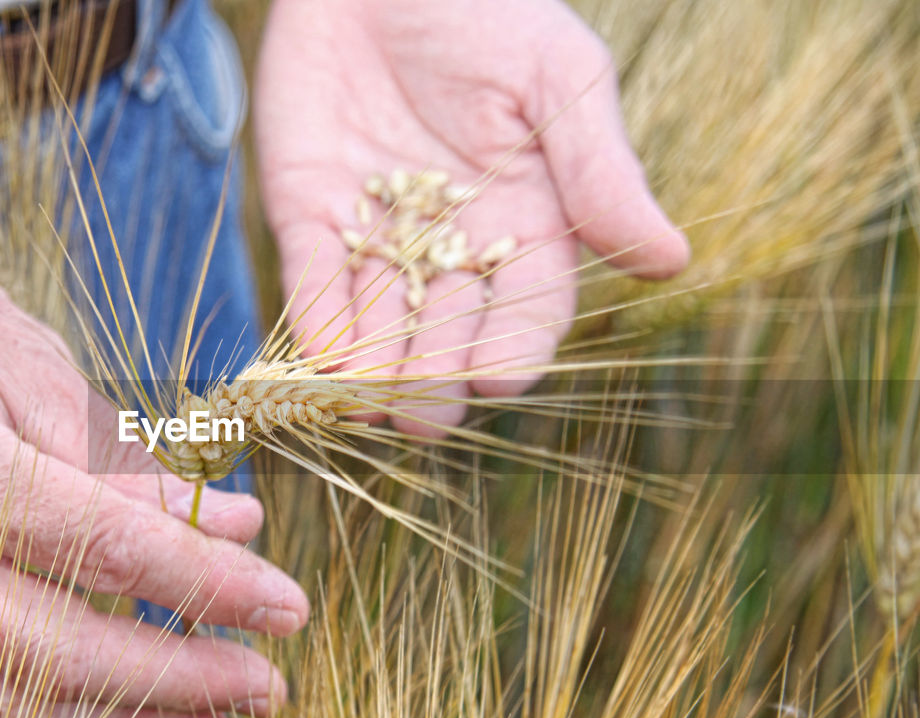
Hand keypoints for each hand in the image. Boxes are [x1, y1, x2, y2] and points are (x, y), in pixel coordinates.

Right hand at [0, 29, 307, 717]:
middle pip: (57, 652)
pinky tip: (114, 698)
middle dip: (175, 681)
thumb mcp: (24, 351)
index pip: (107, 552)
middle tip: (266, 689)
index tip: (286, 609)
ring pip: (3, 693)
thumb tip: (217, 522)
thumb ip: (118, 455)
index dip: (208, 588)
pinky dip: (47, 697)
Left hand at [255, 0, 689, 434]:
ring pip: (377, 323)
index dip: (514, 349)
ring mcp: (377, 236)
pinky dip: (313, 318)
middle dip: (436, 379)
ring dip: (370, 369)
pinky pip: (312, 278)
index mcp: (526, 225)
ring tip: (364, 404)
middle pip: (448, 335)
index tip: (498, 378)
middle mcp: (451, 248)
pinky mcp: (309, 214)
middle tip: (422, 413)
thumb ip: (600, 172)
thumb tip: (672, 260)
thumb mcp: (559, 80)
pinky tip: (316, 357)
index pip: (527, 310)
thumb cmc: (490, 11)